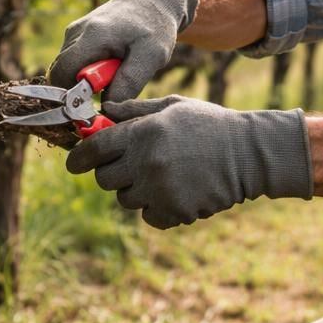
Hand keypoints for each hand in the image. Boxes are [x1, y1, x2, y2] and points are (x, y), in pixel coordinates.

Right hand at [49, 0, 198, 102]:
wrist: (152, 0)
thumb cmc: (154, 27)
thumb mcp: (151, 57)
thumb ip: (128, 84)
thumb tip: (106, 110)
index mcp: (92, 36)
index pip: (63, 73)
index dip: (71, 97)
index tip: (93, 111)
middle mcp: (76, 32)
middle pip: (60, 74)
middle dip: (78, 92)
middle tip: (107, 96)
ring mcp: (73, 32)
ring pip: (66, 70)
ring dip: (84, 82)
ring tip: (114, 76)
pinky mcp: (75, 36)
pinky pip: (72, 63)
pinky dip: (86, 73)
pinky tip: (108, 69)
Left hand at [65, 96, 312, 228]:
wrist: (248, 154)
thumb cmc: (209, 124)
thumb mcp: (172, 106)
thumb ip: (134, 110)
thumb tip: (103, 112)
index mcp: (142, 133)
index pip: (93, 149)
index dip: (78, 158)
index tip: (74, 163)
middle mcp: (146, 163)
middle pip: (104, 179)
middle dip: (111, 172)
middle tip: (129, 166)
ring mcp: (159, 190)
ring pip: (125, 199)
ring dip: (135, 190)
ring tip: (161, 175)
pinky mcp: (174, 211)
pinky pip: (147, 216)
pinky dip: (155, 208)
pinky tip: (174, 192)